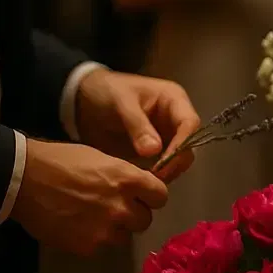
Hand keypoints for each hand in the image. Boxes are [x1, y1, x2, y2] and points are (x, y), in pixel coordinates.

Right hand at [11, 139, 168, 255]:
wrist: (21, 179)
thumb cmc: (59, 161)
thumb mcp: (100, 159)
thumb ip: (124, 177)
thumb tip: (138, 189)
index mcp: (128, 179)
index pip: (161, 197)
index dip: (151, 197)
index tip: (141, 197)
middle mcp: (122, 206)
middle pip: (145, 220)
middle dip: (132, 215)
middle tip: (112, 208)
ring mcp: (105, 229)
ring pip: (123, 236)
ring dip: (112, 229)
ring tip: (90, 218)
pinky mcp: (87, 246)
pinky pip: (99, 247)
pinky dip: (89, 239)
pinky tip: (73, 226)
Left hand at [76, 69, 200, 180]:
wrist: (83, 99)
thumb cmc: (106, 92)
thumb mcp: (121, 102)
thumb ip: (137, 125)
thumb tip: (154, 151)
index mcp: (174, 100)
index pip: (189, 123)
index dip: (182, 143)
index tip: (166, 161)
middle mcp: (175, 119)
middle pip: (188, 144)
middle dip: (176, 161)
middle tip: (157, 176)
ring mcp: (167, 135)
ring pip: (179, 158)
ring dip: (168, 170)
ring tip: (149, 180)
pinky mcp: (156, 149)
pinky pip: (163, 164)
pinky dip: (157, 173)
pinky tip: (143, 179)